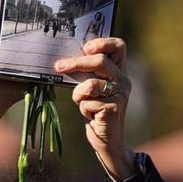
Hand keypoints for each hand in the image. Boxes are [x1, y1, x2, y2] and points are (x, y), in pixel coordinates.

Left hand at [56, 38, 133, 180]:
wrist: (106, 139)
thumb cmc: (94, 110)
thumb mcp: (91, 88)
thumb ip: (86, 73)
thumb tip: (63, 60)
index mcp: (119, 70)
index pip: (119, 46)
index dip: (103, 42)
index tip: (86, 46)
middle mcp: (124, 80)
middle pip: (100, 61)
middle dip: (76, 63)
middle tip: (59, 66)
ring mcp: (121, 95)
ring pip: (90, 84)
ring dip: (78, 94)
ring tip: (81, 102)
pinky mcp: (114, 108)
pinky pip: (88, 102)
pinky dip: (83, 109)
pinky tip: (90, 115)